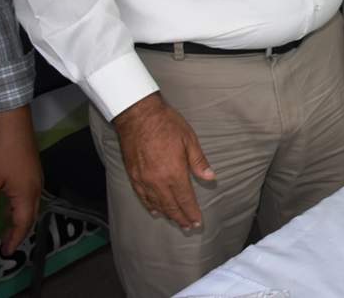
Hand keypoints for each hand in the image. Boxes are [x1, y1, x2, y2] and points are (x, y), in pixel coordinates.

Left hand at [0, 106, 41, 253]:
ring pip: (31, 206)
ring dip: (21, 220)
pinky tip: (11, 207)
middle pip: (30, 216)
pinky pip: (30, 196)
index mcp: (26, 194)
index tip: (6, 252)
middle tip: (7, 245)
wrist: (12, 125)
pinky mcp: (32, 171)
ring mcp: (36, 178)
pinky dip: (21, 208)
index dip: (14, 239)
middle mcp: (35, 188)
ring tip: (9, 230)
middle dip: (20, 232)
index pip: (22, 223)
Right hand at [112, 94, 213, 229]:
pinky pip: (142, 196)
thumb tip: (211, 177)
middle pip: (171, 205)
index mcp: (174, 172)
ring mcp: (143, 179)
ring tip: (176, 222)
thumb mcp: (189, 140)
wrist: (138, 116)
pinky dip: (150, 205)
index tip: (197, 222)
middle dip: (181, 217)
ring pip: (156, 203)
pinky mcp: (133, 175)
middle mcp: (157, 181)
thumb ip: (199, 162)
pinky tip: (155, 210)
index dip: (191, 212)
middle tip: (189, 227)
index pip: (185, 199)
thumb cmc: (166, 124)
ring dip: (167, 214)